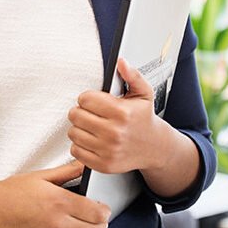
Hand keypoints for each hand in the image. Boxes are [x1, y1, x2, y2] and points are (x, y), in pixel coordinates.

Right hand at [0, 160, 110, 227]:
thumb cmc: (13, 192)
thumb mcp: (41, 176)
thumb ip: (66, 172)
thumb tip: (83, 166)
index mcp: (59, 202)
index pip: (97, 212)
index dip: (105, 210)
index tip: (103, 207)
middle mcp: (59, 224)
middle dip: (102, 224)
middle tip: (99, 217)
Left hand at [67, 58, 166, 173]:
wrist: (154, 147)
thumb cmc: (144, 118)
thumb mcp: (143, 93)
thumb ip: (132, 75)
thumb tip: (121, 62)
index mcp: (121, 112)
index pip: (85, 99)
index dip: (88, 98)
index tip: (95, 101)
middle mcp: (114, 132)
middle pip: (75, 115)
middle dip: (81, 111)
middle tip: (91, 113)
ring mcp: (108, 150)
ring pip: (73, 132)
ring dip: (79, 128)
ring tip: (92, 126)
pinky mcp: (103, 164)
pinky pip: (76, 151)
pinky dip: (80, 145)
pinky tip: (91, 139)